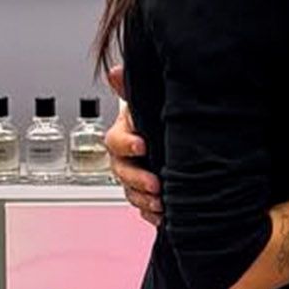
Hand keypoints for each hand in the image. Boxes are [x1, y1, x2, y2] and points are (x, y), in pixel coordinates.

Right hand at [103, 65, 163, 226]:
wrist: (173, 139)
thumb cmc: (156, 118)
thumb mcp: (147, 101)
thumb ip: (130, 88)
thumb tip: (114, 71)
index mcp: (124, 134)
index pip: (116, 141)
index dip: (127, 144)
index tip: (143, 146)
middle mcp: (125, 157)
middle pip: (121, 172)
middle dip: (137, 180)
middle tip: (156, 184)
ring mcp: (134, 176)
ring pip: (130, 193)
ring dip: (144, 200)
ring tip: (161, 204)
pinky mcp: (145, 194)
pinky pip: (142, 209)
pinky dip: (150, 214)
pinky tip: (162, 217)